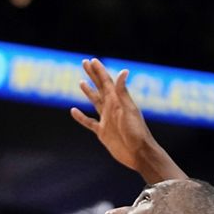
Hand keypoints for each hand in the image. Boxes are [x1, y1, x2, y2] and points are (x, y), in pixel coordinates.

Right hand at [71, 58, 159, 172]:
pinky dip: (81, 117)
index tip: (92, 60)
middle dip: (92, 75)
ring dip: (88, 92)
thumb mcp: (128, 110)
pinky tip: (73, 111)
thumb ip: (123, 92)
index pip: (106, 82)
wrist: (139, 154)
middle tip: (84, 62)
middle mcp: (112, 108)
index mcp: (118, 101)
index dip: (99, 70)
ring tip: (81, 82)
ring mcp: (107, 120)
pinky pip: (89, 122)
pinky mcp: (103, 132)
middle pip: (100, 88)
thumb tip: (123, 71)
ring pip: (95, 102)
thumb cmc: (137, 132)